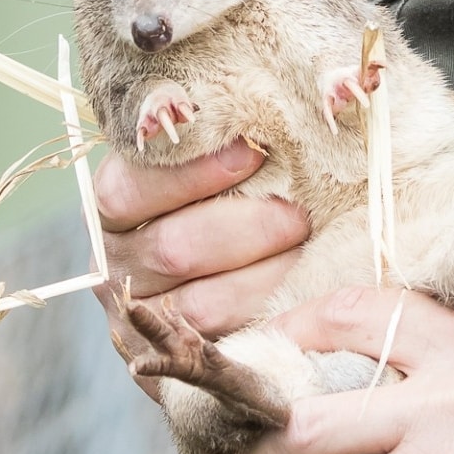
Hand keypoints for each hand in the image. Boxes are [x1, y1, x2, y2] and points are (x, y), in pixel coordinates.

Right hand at [92, 138, 309, 399]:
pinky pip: (218, 352)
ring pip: (199, 306)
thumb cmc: (251, 183)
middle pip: (173, 250)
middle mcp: (114, 261)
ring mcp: (137, 318)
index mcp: (115, 201)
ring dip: (265, 277)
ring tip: (305, 249)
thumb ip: (265, 116)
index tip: (254, 151)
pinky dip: (264, 323)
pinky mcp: (168, 367)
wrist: (252, 265)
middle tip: (298, 214)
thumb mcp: (243, 142)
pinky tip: (299, 297)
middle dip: (248, 229)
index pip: (129, 187)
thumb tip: (339, 85)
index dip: (192, 171)